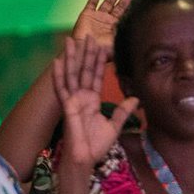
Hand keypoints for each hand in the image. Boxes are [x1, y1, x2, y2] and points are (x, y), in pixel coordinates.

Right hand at [52, 37, 138, 173]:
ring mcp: (73, 101)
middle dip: (85, 53)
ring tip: (70, 41)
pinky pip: (61, 89)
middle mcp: (81, 97)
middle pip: (84, 71)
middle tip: (87, 36)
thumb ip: (123, 111)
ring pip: (71, 75)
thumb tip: (136, 99)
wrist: (86, 157)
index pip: (96, 76)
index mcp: (92, 100)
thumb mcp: (114, 125)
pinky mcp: (67, 107)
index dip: (98, 61)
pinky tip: (56, 62)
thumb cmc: (97, 145)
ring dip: (70, 58)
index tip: (100, 46)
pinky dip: (58, 76)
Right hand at [72, 0, 139, 54]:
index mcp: (117, 28)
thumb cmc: (102, 51)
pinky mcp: (87, 14)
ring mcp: (98, 17)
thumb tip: (143, 33)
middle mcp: (108, 21)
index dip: (134, 5)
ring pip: (108, 2)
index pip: (127, 13)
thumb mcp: (118, 44)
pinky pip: (91, 3)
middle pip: (120, 5)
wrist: (85, 51)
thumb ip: (127, 36)